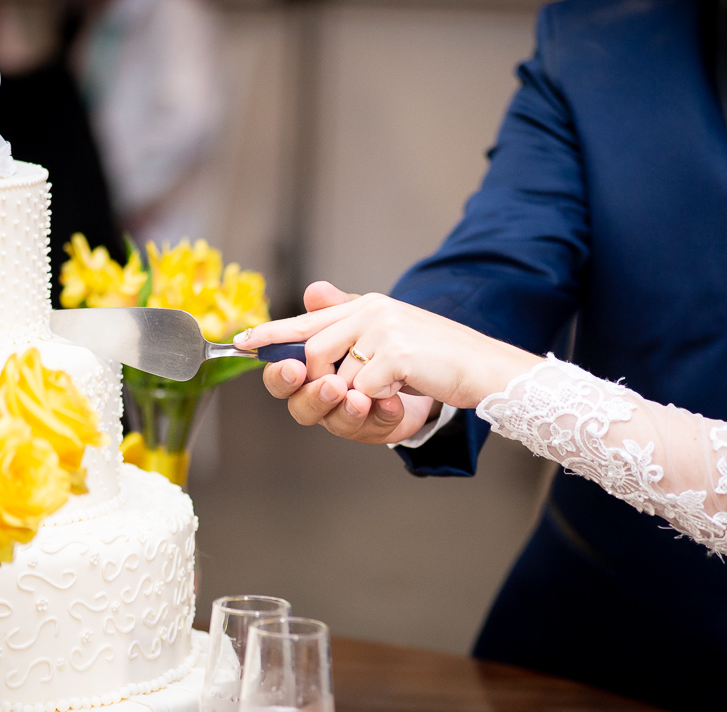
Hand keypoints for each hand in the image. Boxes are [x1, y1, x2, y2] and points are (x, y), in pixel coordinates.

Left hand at [238, 282, 542, 411]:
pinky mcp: (396, 354)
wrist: (484, 369)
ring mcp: (383, 329)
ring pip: (333, 375)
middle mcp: (370, 311)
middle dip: (313, 384)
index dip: (272, 332)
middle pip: (310, 352)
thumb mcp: (391, 339)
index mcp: (365, 306)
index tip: (242, 343)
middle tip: (341, 396)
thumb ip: (352, 322)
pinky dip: (377, 405)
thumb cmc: (437, 360)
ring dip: (350, 399)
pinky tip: (400, 398)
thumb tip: (312, 290)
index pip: (308, 317)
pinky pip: (362, 391)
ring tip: (379, 397)